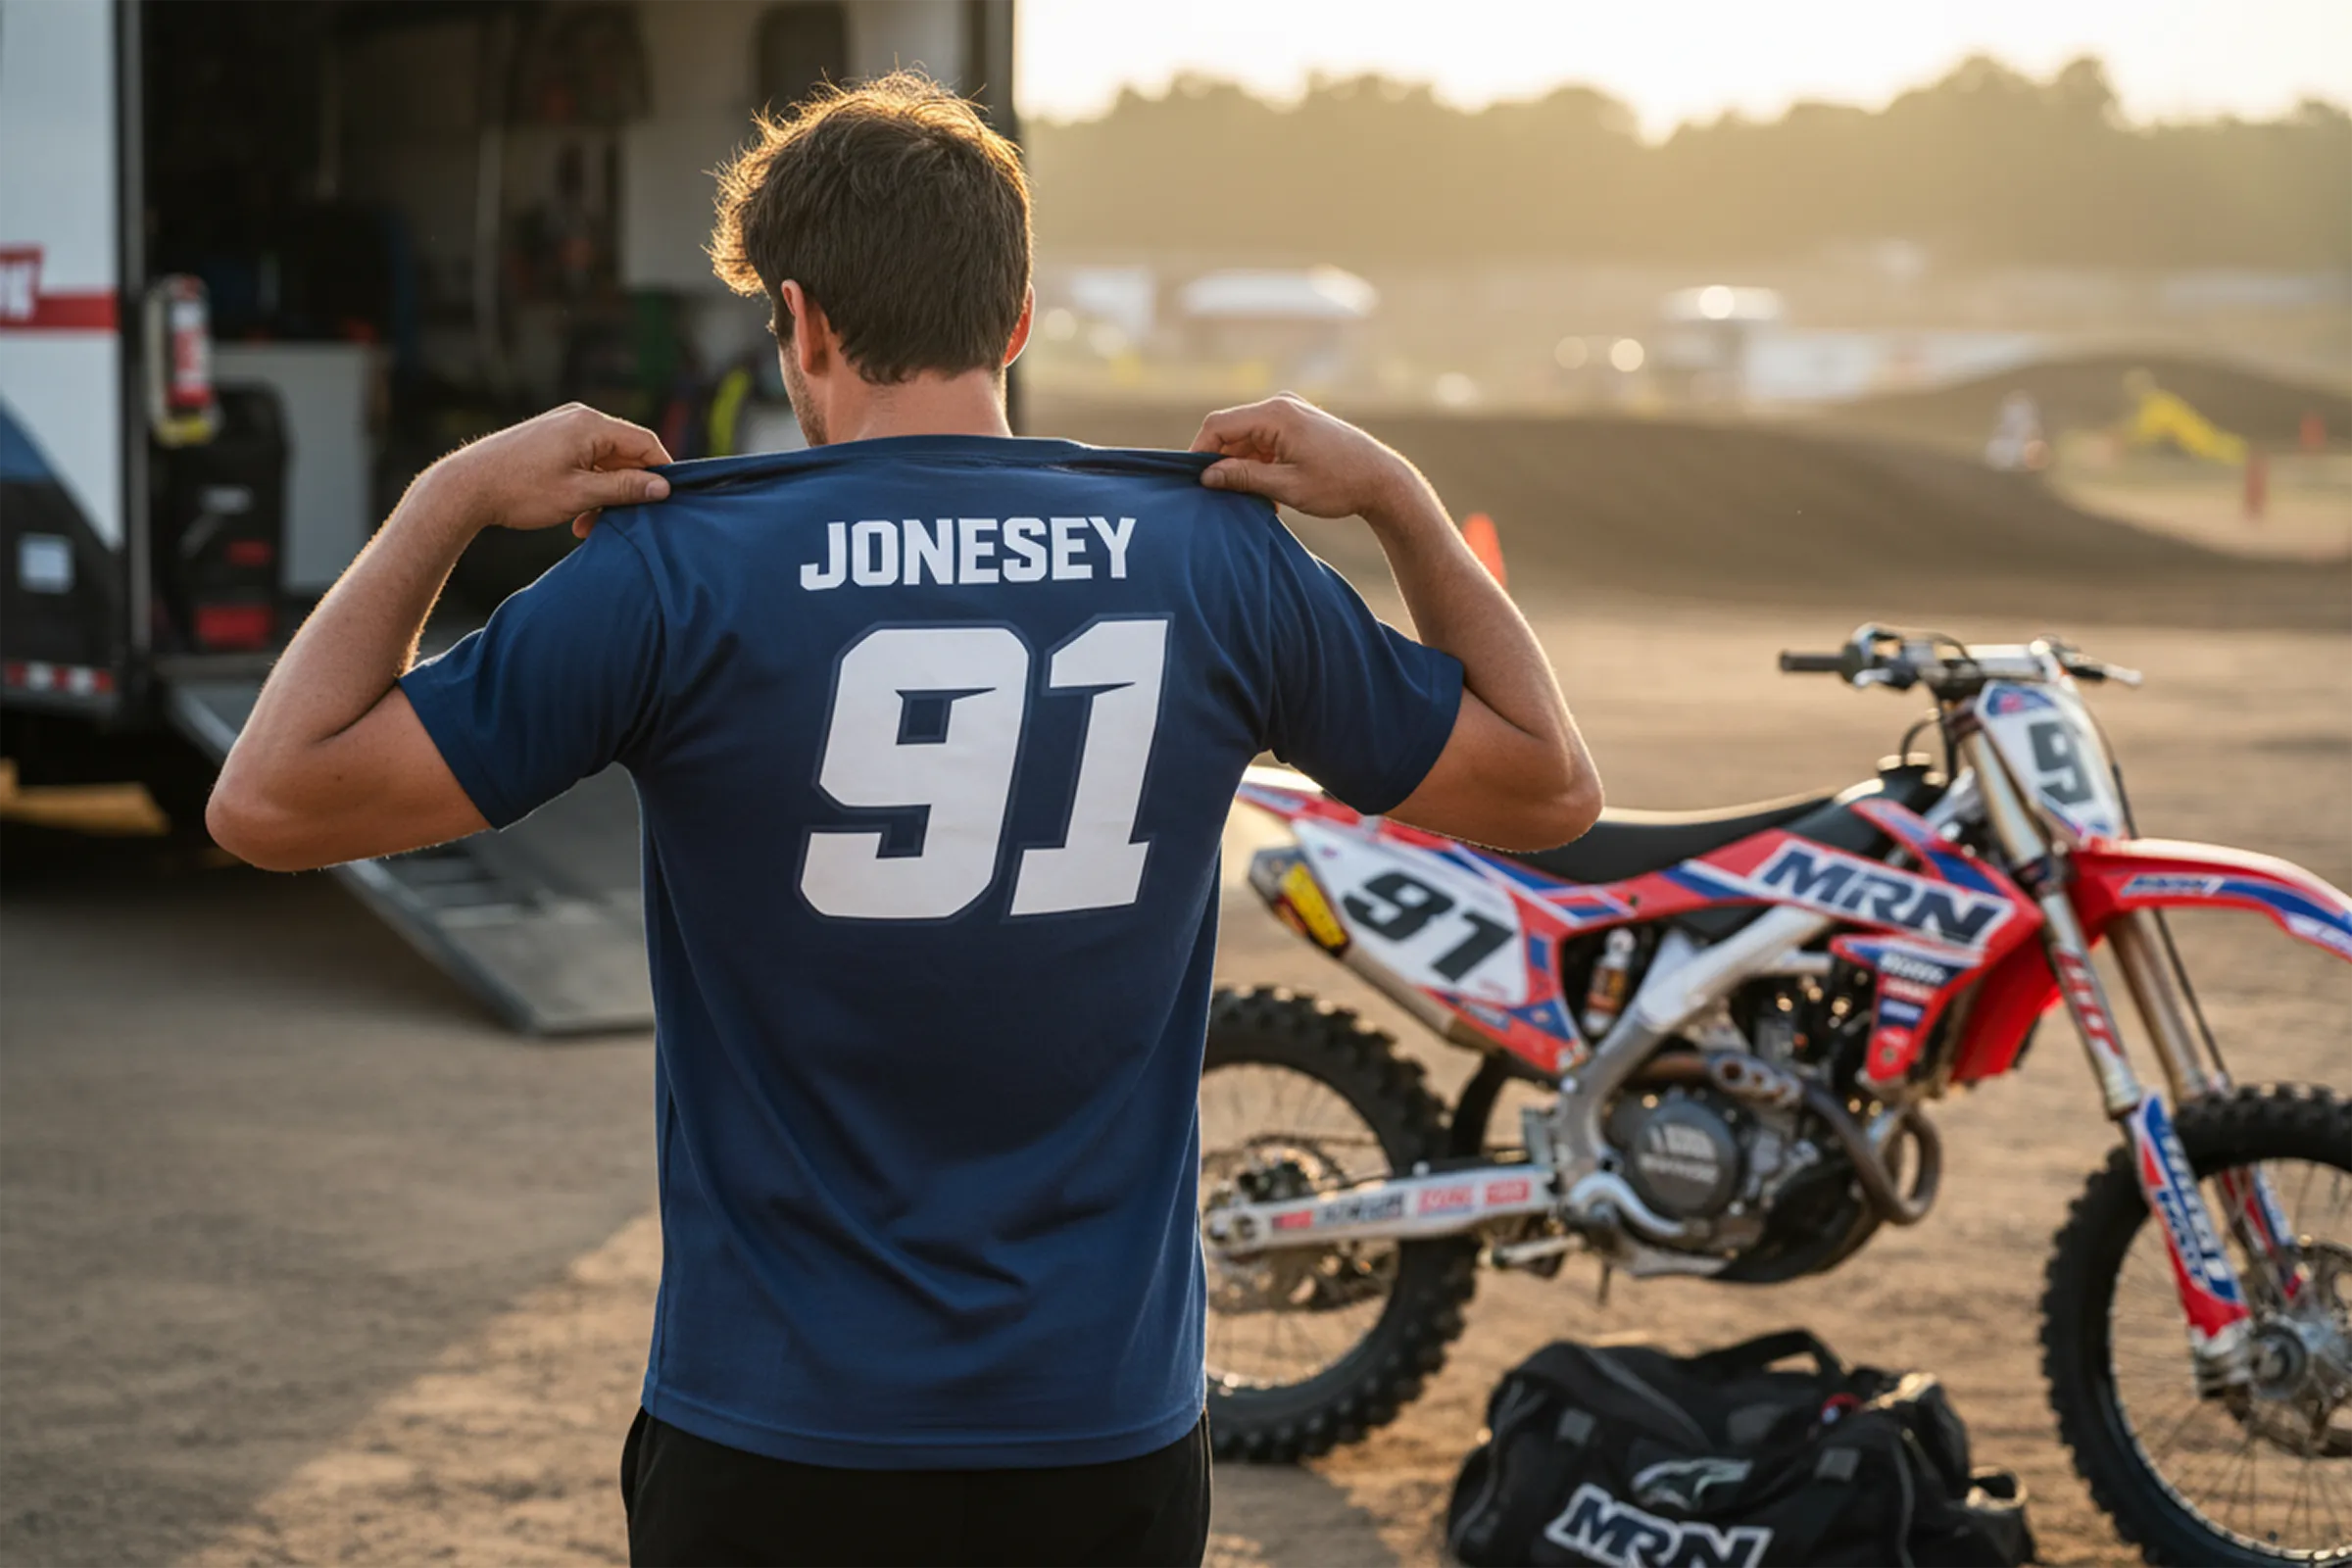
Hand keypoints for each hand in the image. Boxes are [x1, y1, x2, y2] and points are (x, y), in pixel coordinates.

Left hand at [427, 403, 672, 538]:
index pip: (645, 443)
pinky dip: (586, 486)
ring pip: (602, 460)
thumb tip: (663, 487)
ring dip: (604, 492)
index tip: (667, 501)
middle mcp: (578, 418)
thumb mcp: (580, 494)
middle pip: (624, 452)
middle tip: (624, 520)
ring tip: (589, 524)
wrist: (465, 486)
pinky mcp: (548, 439)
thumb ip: (625, 488)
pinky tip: (576, 515)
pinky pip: (582, 460)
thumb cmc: (522, 490)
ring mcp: (561, 427)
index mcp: (590, 425)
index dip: (661, 472)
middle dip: (627, 488)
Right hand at [1190, 394, 1417, 520]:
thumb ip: (1244, 477)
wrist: (1382, 481)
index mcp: (1275, 414)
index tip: (1196, 482)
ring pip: (1247, 439)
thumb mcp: (1286, 486)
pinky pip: (1264, 442)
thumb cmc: (1339, 484)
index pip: (1218, 426)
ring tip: (1254, 500)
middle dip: (1223, 463)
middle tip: (1223, 497)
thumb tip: (1207, 476)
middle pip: (1231, 431)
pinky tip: (1269, 493)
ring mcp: (1290, 413)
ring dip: (1243, 468)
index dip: (1200, 453)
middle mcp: (1280, 406)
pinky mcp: (1297, 425)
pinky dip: (1260, 465)